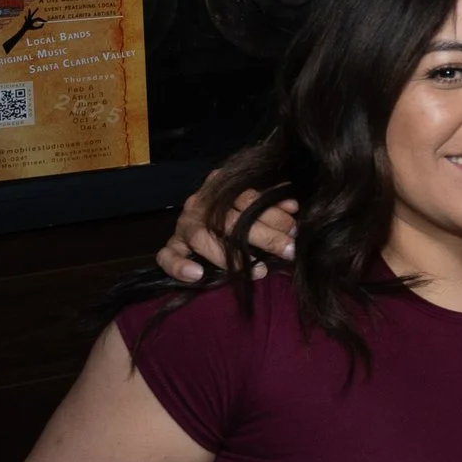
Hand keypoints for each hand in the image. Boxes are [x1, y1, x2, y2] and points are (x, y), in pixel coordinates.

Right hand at [155, 170, 296, 283]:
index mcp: (221, 186)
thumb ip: (272, 201)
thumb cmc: (240, 209)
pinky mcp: (172, 244)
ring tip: (258, 270)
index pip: (248, 198)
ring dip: (231, 257)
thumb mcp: (257, 200)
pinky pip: (166, 255)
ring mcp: (184, 224)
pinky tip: (197, 275)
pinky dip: (178, 265)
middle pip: (229, 220)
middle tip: (287, 251)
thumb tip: (293, 206)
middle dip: (264, 237)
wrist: (207, 215)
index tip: (295, 230)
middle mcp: (200, 203)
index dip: (274, 214)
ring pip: (201, 238)